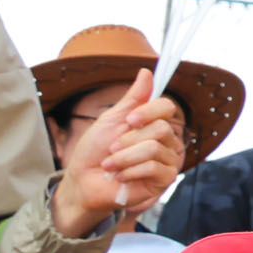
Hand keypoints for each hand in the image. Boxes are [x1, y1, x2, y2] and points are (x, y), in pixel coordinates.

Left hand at [50, 70, 184, 233]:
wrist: (85, 181)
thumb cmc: (96, 150)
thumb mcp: (111, 119)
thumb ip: (132, 99)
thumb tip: (146, 72)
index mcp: (152, 124)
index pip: (166, 108)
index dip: (149, 111)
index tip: (130, 120)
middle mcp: (164, 141)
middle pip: (160, 129)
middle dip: (129, 139)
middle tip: (112, 148)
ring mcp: (166, 161)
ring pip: (154, 149)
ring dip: (125, 157)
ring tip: (111, 165)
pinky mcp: (164, 180)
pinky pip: (154, 168)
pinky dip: (130, 171)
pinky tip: (120, 177)